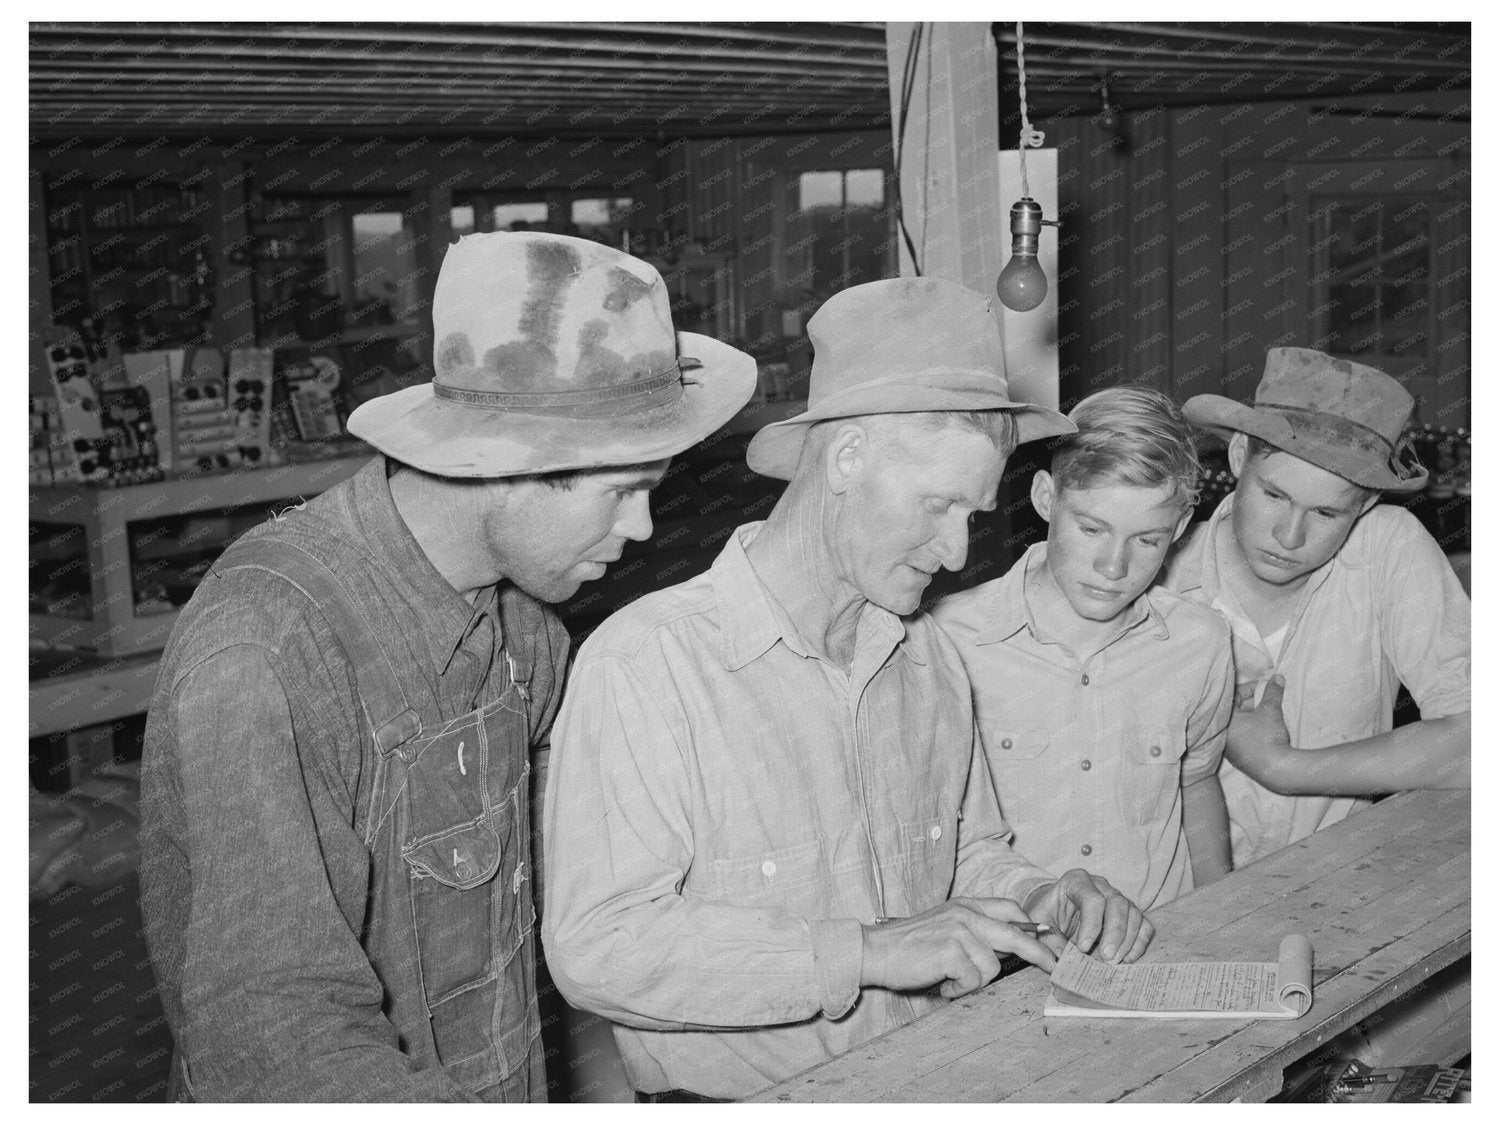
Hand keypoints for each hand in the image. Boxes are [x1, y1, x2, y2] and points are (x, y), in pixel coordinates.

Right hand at [860, 897, 1056, 998]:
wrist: (876, 950)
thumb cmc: (910, 946)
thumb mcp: (946, 926)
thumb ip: (975, 932)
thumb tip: (1010, 951)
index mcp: (966, 905)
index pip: (1011, 910)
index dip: (1034, 928)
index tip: (1052, 944)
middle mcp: (965, 914)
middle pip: (1016, 934)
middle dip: (1041, 953)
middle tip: (1056, 966)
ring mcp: (959, 930)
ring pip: (992, 967)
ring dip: (974, 981)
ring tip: (950, 978)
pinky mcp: (951, 951)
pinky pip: (973, 979)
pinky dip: (958, 988)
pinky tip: (941, 981)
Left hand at [1024, 869, 1153, 963]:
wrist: (1057, 910)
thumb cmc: (1048, 913)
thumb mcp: (1040, 922)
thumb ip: (1048, 939)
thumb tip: (1061, 962)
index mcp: (1077, 881)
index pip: (1092, 899)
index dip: (1091, 925)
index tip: (1083, 948)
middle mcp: (1101, 885)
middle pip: (1118, 904)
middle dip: (1114, 933)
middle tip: (1106, 958)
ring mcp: (1118, 897)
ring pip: (1133, 914)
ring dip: (1127, 941)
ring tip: (1114, 962)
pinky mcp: (1129, 913)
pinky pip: (1143, 925)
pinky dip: (1139, 943)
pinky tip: (1127, 959)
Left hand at [1226, 676, 1292, 782]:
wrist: (1277, 770)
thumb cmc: (1267, 737)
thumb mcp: (1270, 710)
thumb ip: (1272, 692)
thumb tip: (1278, 678)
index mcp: (1223, 722)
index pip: (1233, 696)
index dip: (1251, 688)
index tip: (1266, 685)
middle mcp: (1222, 735)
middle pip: (1237, 710)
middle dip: (1254, 701)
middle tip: (1270, 696)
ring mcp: (1231, 749)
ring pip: (1242, 724)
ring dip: (1256, 715)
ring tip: (1271, 710)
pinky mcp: (1241, 758)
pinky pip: (1245, 737)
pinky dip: (1256, 728)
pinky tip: (1268, 727)